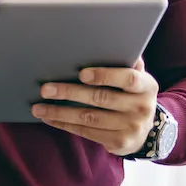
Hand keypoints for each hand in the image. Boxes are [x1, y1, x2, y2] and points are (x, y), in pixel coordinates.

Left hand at [30, 57, 157, 155]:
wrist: (144, 130)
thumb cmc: (132, 95)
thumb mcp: (136, 79)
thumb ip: (125, 64)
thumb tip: (106, 42)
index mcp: (147, 86)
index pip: (128, 78)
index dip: (104, 75)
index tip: (81, 74)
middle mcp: (141, 108)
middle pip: (101, 98)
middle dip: (70, 93)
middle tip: (45, 89)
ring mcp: (131, 127)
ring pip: (89, 118)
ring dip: (60, 112)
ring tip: (38, 107)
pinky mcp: (118, 143)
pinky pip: (86, 132)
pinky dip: (64, 124)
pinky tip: (49, 118)